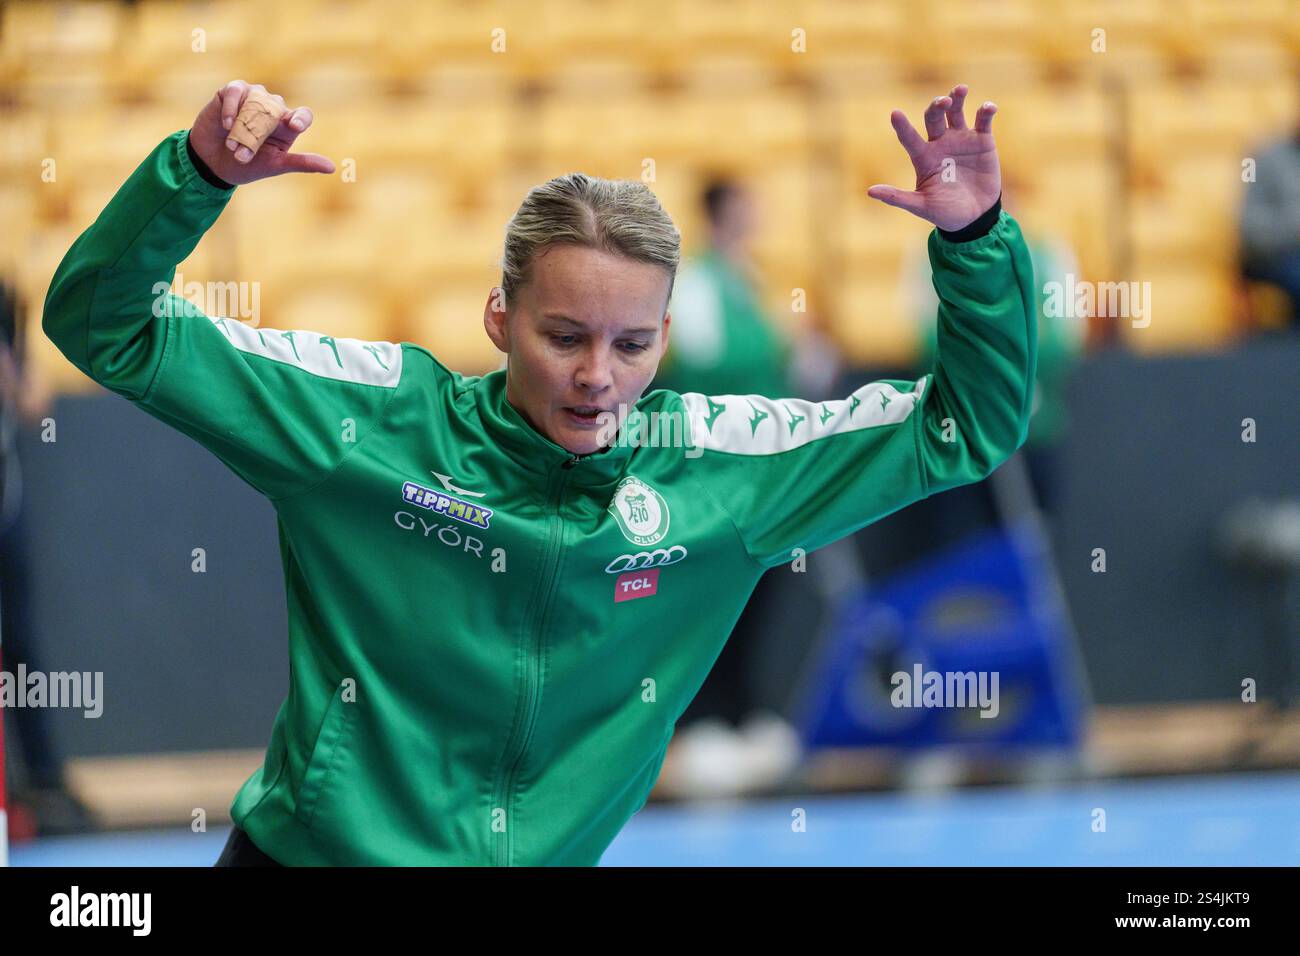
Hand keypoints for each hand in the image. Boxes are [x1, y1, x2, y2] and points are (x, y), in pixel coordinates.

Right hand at [188, 80, 334, 185]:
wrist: (212, 162)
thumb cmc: (247, 165)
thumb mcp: (276, 165)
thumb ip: (303, 163)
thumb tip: (333, 168)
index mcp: (288, 125)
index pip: (303, 115)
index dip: (301, 119)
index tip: (294, 127)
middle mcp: (273, 108)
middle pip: (275, 111)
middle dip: (258, 134)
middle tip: (244, 154)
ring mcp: (253, 97)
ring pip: (255, 102)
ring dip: (243, 126)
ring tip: (232, 145)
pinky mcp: (232, 91)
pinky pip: (236, 92)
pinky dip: (231, 108)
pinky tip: (226, 124)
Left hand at [867, 84, 1000, 231]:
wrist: (974, 217)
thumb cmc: (944, 212)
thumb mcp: (920, 207)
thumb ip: (897, 198)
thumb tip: (869, 192)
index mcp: (923, 157)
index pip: (909, 138)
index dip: (902, 126)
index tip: (894, 113)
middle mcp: (939, 143)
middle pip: (933, 117)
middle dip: (936, 106)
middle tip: (943, 103)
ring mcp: (961, 139)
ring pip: (956, 111)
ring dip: (956, 98)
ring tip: (960, 90)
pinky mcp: (982, 141)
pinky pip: (983, 120)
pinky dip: (986, 111)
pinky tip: (989, 108)